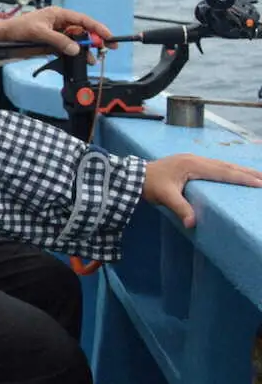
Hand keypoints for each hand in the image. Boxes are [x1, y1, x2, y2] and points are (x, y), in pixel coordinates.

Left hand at [0, 6, 113, 56]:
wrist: (4, 37)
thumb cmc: (19, 29)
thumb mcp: (39, 33)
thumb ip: (58, 41)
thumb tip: (76, 49)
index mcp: (59, 15)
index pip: (83, 20)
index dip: (97, 28)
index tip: (109, 36)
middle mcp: (60, 24)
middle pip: (82, 31)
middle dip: (94, 40)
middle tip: (106, 50)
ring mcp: (56, 34)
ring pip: (76, 42)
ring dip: (84, 50)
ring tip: (92, 60)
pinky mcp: (51, 44)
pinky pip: (66, 49)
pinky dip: (73, 55)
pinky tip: (80, 61)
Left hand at [144, 154, 261, 226]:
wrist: (134, 176)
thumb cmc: (150, 185)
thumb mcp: (165, 196)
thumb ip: (180, 208)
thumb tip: (193, 223)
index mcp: (193, 165)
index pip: (223, 172)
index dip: (242, 177)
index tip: (259, 183)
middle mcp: (196, 159)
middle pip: (227, 166)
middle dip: (248, 172)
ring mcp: (193, 160)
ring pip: (222, 164)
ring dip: (240, 169)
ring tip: (258, 175)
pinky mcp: (190, 163)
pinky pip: (215, 166)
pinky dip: (229, 169)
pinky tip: (235, 173)